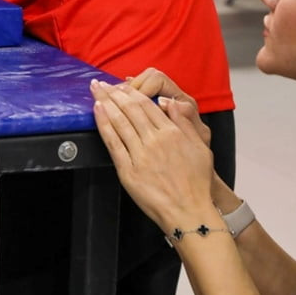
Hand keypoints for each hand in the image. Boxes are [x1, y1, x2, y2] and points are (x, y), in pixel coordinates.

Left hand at [91, 80, 215, 232]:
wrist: (190, 212)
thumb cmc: (196, 183)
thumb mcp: (200, 147)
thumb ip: (184, 122)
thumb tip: (169, 101)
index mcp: (172, 133)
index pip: (146, 105)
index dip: (130, 92)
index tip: (120, 84)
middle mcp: (155, 140)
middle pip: (129, 109)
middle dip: (113, 93)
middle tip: (100, 82)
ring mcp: (140, 155)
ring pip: (119, 121)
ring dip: (105, 102)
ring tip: (95, 90)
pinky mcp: (128, 170)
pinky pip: (112, 142)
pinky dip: (103, 124)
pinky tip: (97, 111)